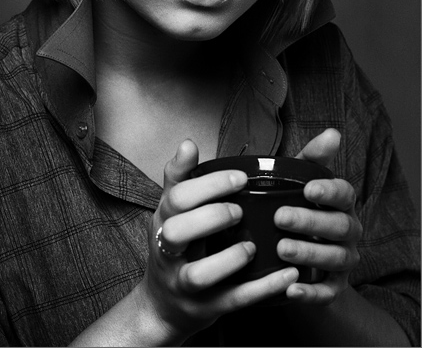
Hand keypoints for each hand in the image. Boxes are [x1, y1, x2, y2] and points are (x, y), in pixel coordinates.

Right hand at [138, 139, 299, 342]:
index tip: (240, 177)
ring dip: (229, 259)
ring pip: (199, 274)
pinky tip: (288, 275)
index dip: (209, 185)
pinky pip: (232, 301)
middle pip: (177, 232)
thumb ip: (181, 177)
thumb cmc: (176, 246)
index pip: (177, 197)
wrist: (162, 307)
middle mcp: (168, 251)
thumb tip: (187, 142)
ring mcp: (184, 283)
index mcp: (164, 220)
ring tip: (252, 246)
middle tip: (240, 210)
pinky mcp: (205, 309)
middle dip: (212, 217)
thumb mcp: (172, 211)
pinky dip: (261, 289)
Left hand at [274, 128, 361, 304]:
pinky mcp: (333, 287)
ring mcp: (343, 259)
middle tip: (281, 218)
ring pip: (334, 258)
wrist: (299, 255)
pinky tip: (290, 288)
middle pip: (338, 226)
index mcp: (340, 202)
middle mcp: (348, 230)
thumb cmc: (297, 207)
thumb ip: (312, 158)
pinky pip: (327, 293)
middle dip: (311, 221)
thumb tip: (333, 132)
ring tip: (282, 249)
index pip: (344, 193)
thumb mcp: (300, 179)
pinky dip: (311, 293)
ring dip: (310, 254)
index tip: (308, 189)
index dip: (329, 191)